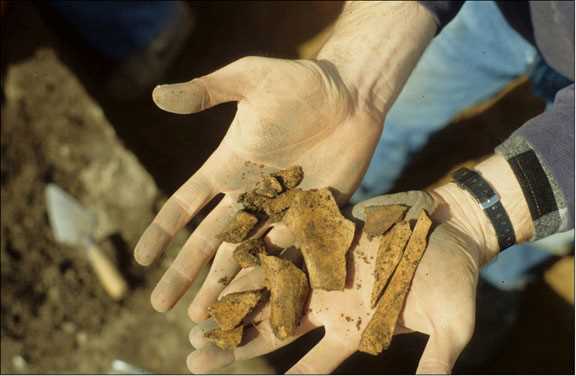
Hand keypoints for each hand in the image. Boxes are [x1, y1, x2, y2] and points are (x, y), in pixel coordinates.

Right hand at [135, 56, 384, 314]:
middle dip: (185, 273)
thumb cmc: (298, 82)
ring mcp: (281, 208)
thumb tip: (157, 96)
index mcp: (227, 166)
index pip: (186, 204)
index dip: (163, 231)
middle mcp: (249, 194)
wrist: (350, 95)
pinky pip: (291, 251)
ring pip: (245, 254)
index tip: (142, 258)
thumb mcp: (248, 79)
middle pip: (209, 240)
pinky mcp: (314, 214)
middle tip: (161, 304)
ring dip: (223, 285)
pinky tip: (259, 303)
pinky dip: (274, 276)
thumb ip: (206, 92)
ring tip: (203, 317)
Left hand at [186, 191, 482, 373]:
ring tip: (195, 319)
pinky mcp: (324, 235)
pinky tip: (223, 263)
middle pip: (276, 329)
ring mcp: (325, 269)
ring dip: (235, 303)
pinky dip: (256, 255)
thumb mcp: (450, 326)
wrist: (450, 230)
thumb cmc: (455, 281)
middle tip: (193, 358)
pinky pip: (283, 245)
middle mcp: (331, 303)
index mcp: (354, 329)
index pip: (310, 365)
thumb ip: (435, 362)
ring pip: (270, 290)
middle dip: (237, 344)